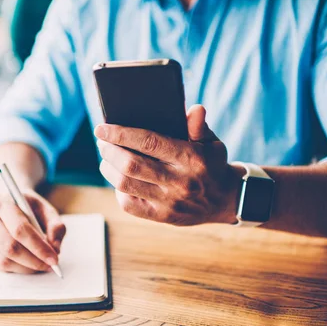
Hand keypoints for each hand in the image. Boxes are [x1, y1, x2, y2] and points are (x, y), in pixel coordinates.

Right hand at [0, 189, 65, 272]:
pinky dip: (19, 269)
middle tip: (51, 265)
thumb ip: (55, 226)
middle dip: (34, 260)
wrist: (10, 203)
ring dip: (27, 267)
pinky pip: (0, 265)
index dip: (38, 247)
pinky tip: (31, 264)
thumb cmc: (29, 207)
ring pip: (5, 259)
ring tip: (43, 265)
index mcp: (3, 202)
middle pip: (10, 247)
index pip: (20, 229)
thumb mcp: (46, 209)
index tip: (54, 258)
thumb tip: (55, 248)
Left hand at [94, 105, 240, 225]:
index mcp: (190, 159)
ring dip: (108, 168)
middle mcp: (179, 182)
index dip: (121, 134)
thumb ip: (198, 126)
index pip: (149, 142)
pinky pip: (129, 204)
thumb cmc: (212, 164)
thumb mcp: (211, 142)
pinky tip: (118, 179)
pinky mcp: (161, 217)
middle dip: (110, 151)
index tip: (101, 128)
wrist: (225, 200)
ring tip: (107, 158)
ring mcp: (169, 202)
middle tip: (102, 142)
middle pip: (131, 164)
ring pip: (125, 184)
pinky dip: (118, 189)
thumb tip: (195, 109)